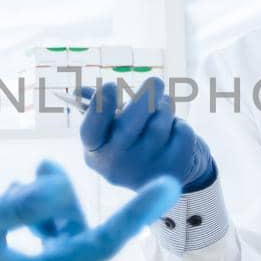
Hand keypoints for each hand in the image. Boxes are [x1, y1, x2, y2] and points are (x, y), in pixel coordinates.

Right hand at [0, 161, 179, 260]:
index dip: (136, 211)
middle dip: (60, 202)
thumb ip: (23, 204)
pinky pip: (47, 260)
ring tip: (15, 190)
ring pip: (63, 247)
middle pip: (77, 238)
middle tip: (34, 170)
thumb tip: (58, 188)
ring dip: (47, 216)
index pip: (101, 244)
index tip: (168, 185)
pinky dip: (38, 234)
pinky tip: (12, 215)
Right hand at [78, 78, 215, 192]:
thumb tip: (79, 92)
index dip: (99, 105)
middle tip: (155, 82)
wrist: (162, 178)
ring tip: (163, 112)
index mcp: (95, 151)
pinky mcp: (172, 172)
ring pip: (160, 122)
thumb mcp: (111, 128)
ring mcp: (144, 170)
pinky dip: (182, 125)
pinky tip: (175, 134)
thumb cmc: (132, 140)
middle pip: (129, 123)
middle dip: (146, 95)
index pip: (91, 129)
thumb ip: (98, 108)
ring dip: (165, 108)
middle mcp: (115, 165)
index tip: (110, 86)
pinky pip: (182, 132)